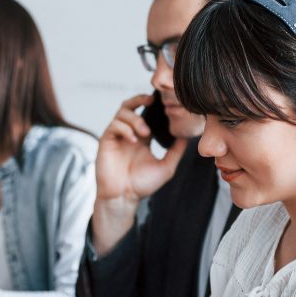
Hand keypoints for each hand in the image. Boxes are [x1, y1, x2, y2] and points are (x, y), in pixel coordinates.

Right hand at [92, 94, 185, 254]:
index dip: (153, 105)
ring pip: (122, 113)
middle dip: (140, 99)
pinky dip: (125, 128)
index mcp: (142, 138)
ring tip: (144, 132)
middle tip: (152, 100)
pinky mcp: (106, 141)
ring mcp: (117, 136)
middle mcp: (128, 134)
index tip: (164, 101)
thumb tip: (188, 137)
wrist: (124, 198)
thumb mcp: (166, 166)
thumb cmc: (142, 185)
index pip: (146, 114)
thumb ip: (176, 151)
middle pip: (130, 106)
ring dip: (135, 119)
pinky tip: (133, 139)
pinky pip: (114, 125)